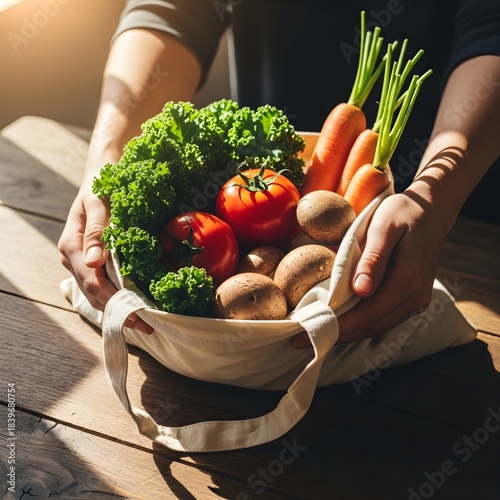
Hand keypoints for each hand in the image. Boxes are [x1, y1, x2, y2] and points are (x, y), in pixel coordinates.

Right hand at [58, 184, 152, 333]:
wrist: (99, 177)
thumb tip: (94, 262)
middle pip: (95, 295)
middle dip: (121, 312)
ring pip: (98, 295)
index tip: (138, 315)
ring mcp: (81, 263)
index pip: (93, 283)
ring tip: (144, 323)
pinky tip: (135, 307)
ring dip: (120, 310)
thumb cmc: (101, 187)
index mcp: (72, 247)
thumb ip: (97, 231)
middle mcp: (73, 260)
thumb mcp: (99, 203)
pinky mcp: (91, 263)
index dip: (116, 302)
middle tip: (148, 326)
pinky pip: (102, 286)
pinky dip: (117, 299)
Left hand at [293, 191, 444, 347]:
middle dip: (336, 335)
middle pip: (371, 326)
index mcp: (407, 280)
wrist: (432, 210)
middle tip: (300, 340)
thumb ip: (373, 259)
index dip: (336, 328)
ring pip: (377, 325)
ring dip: (347, 332)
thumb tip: (360, 291)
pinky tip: (340, 321)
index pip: (367, 315)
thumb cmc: (403, 212)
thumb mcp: (383, 227)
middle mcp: (415, 296)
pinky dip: (360, 322)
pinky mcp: (412, 298)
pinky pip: (384, 317)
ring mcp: (416, 300)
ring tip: (314, 333)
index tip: (305, 334)